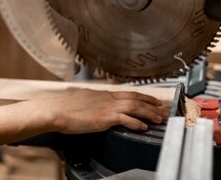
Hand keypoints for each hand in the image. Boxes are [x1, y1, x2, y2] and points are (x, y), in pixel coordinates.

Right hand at [39, 88, 168, 133]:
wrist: (57, 110)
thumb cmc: (66, 107)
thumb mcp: (83, 99)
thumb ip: (94, 100)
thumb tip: (97, 103)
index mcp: (104, 94)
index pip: (129, 93)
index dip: (144, 96)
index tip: (154, 99)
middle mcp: (108, 98)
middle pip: (136, 98)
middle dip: (152, 104)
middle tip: (164, 110)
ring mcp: (107, 107)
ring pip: (135, 107)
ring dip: (149, 113)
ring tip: (159, 119)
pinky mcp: (104, 118)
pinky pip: (125, 119)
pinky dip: (136, 123)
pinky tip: (143, 127)